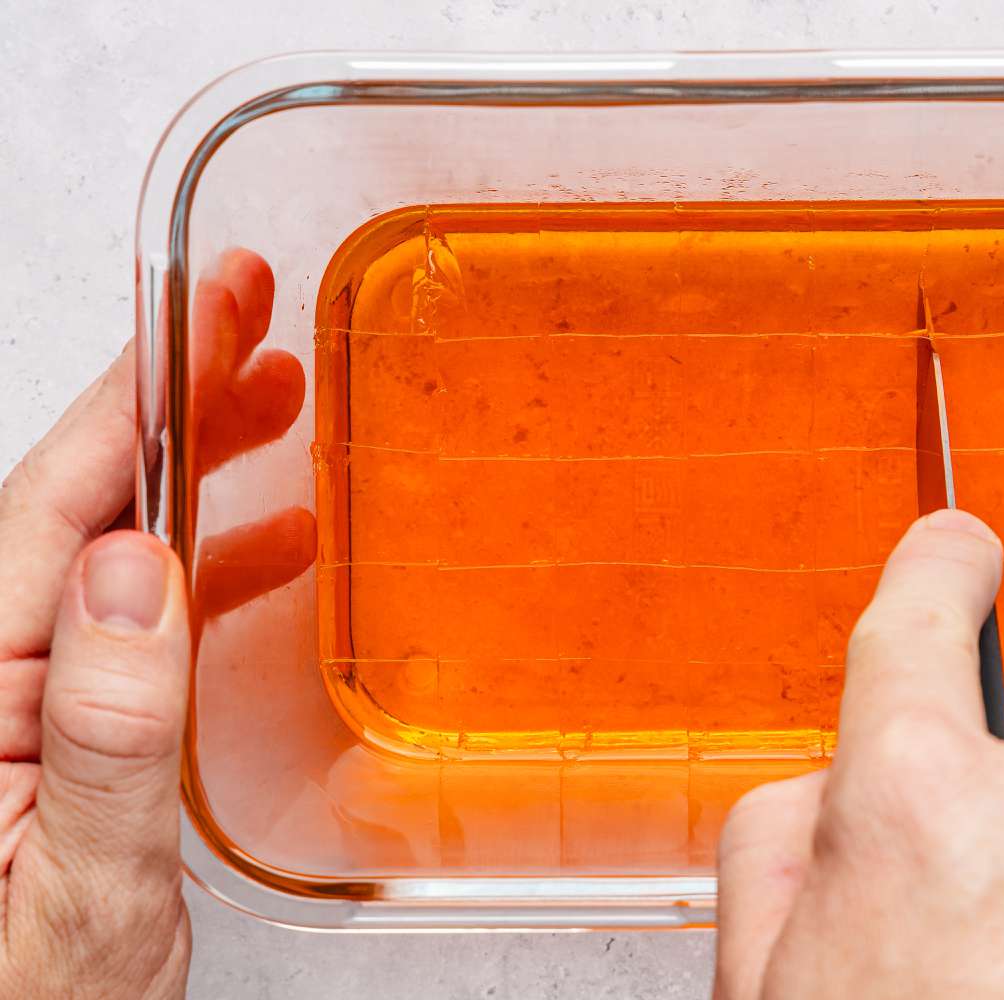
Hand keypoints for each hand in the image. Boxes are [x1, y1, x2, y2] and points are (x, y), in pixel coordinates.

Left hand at [0, 249, 311, 997]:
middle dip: (171, 397)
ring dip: (197, 465)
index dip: (138, 394)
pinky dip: (207, 564)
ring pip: (107, 542)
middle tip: (249, 308)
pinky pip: (132, 614)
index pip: (54, 506)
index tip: (204, 307)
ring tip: (277, 398)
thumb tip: (131, 574)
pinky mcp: (61, 720)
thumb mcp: (84, 894)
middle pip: (74, 499)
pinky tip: (274, 541)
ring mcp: (19, 694)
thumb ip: (102, 736)